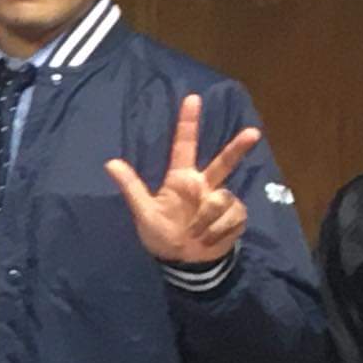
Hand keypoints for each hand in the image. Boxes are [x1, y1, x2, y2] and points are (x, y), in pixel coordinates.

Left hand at [105, 94, 261, 267]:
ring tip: (195, 234)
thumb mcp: (144, 212)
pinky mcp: (235, 216)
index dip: (188, 123)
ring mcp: (221, 201)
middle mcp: (204, 186)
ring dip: (208, 219)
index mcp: (181, 180)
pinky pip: (232, 216)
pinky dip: (218, 231)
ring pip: (223, 198)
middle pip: (224, 161)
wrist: (184, 263)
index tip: (192, 98)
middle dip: (238, 147)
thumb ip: (131, 187)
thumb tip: (110, 162)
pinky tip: (209, 239)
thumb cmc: (162, 235)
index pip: (184, 146)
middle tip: (253, 132)